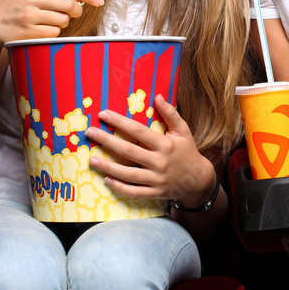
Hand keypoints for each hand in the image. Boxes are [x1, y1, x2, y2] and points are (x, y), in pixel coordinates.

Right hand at [0, 0, 102, 49]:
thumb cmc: (15, 9)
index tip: (99, 1)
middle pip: (69, 5)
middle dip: (77, 11)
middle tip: (75, 14)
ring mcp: (30, 16)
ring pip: (62, 21)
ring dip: (63, 24)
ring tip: (50, 22)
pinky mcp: (29, 31)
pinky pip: (53, 33)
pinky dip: (53, 33)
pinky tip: (42, 31)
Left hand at [87, 95, 213, 203]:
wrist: (198, 180)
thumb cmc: (187, 152)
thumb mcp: (183, 131)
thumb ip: (170, 113)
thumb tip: (157, 96)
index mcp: (165, 145)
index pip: (138, 131)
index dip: (119, 122)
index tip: (103, 114)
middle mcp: (159, 162)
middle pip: (128, 151)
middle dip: (107, 141)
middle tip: (90, 133)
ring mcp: (157, 179)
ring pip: (128, 174)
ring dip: (108, 167)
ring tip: (92, 159)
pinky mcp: (155, 193)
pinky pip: (134, 192)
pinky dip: (120, 188)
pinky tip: (107, 180)